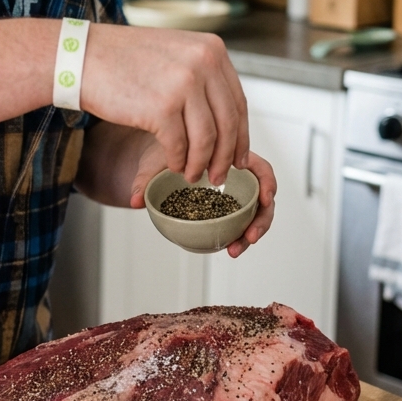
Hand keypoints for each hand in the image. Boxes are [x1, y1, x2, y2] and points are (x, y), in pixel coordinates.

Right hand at [81, 25, 249, 185]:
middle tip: (219, 176)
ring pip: (206, 139)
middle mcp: (203, 63)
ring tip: (192, 175)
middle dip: (225, 156)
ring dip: (201, 164)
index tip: (238, 156)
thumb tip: (223, 114)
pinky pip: (179, 146)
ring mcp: (183, 85)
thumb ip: (201, 74)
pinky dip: (177, 161)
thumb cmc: (122, 58)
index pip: (237, 100)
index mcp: (211, 49)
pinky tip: (172, 166)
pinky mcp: (161, 108)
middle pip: (228, 122)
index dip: (240, 134)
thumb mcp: (174, 52)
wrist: (82, 57)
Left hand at [126, 140, 275, 258]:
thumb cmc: (164, 151)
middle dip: (261, 219)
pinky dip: (237, 235)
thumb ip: (146, 179)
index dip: (267, 184)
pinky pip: (239, 222)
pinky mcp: (226, 208)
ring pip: (254, 213)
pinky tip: (227, 247)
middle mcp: (237, 176)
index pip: (260, 167)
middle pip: (263, 196)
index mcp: (229, 155)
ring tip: (235, 249)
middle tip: (249, 237)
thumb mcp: (156, 161)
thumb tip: (134, 202)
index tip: (264, 200)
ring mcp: (233, 193)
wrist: (159, 158)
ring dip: (250, 232)